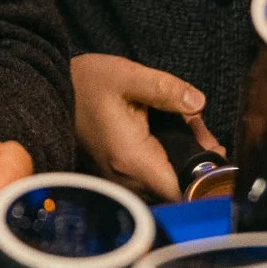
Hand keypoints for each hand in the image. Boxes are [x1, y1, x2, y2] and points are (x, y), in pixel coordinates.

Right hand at [71, 53, 220, 200]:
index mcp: (132, 158)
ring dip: (180, 164)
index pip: (180, 191)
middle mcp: (124, 178)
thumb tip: (199, 104)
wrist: (50, 89)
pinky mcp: (114, 176)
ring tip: (186, 130)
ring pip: (163, 187)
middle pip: (175, 190)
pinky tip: (167, 137)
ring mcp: (117, 180)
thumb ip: (166, 89)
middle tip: (201, 131)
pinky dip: (164, 164)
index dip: (204, 178)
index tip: (216, 156)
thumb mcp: (128, 76)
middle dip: (195, 165)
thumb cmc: (87, 82)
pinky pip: (148, 181)